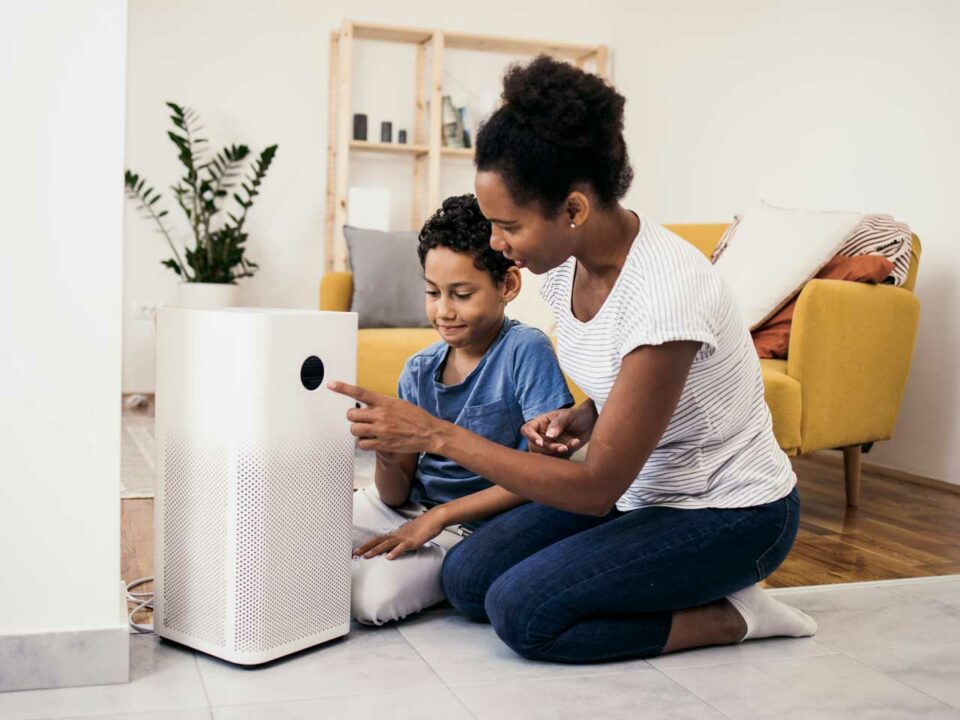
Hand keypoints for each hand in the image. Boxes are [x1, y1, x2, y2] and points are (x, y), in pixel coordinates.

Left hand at [329, 381, 443, 453]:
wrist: (429, 433)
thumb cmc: (416, 417)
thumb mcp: (399, 404)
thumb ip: (382, 403)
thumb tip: (369, 403)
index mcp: (384, 402)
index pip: (359, 392)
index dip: (343, 388)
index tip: (331, 384)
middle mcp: (381, 415)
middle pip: (351, 415)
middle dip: (353, 417)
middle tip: (361, 419)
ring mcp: (381, 430)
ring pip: (354, 430)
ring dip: (357, 431)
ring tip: (366, 430)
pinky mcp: (383, 444)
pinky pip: (362, 444)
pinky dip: (363, 443)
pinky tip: (371, 441)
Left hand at [353, 510, 446, 560]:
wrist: (435, 518)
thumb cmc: (424, 527)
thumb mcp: (410, 535)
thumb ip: (402, 541)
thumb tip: (396, 548)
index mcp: (396, 534)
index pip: (378, 539)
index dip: (367, 545)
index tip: (356, 551)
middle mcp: (397, 535)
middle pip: (378, 541)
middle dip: (365, 548)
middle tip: (353, 553)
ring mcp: (405, 538)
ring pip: (387, 544)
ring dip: (376, 550)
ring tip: (366, 557)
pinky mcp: (413, 541)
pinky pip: (402, 547)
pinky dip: (395, 552)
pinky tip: (389, 558)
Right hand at [521, 403, 596, 457]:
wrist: (590, 423)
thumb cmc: (577, 415)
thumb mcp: (568, 416)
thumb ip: (558, 424)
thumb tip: (549, 435)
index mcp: (540, 423)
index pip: (526, 430)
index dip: (531, 437)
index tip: (542, 442)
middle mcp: (541, 435)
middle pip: (534, 447)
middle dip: (548, 449)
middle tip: (563, 447)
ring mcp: (549, 445)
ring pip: (544, 456)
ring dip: (557, 454)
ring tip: (571, 444)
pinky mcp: (557, 454)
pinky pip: (557, 460)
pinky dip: (566, 455)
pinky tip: (575, 443)